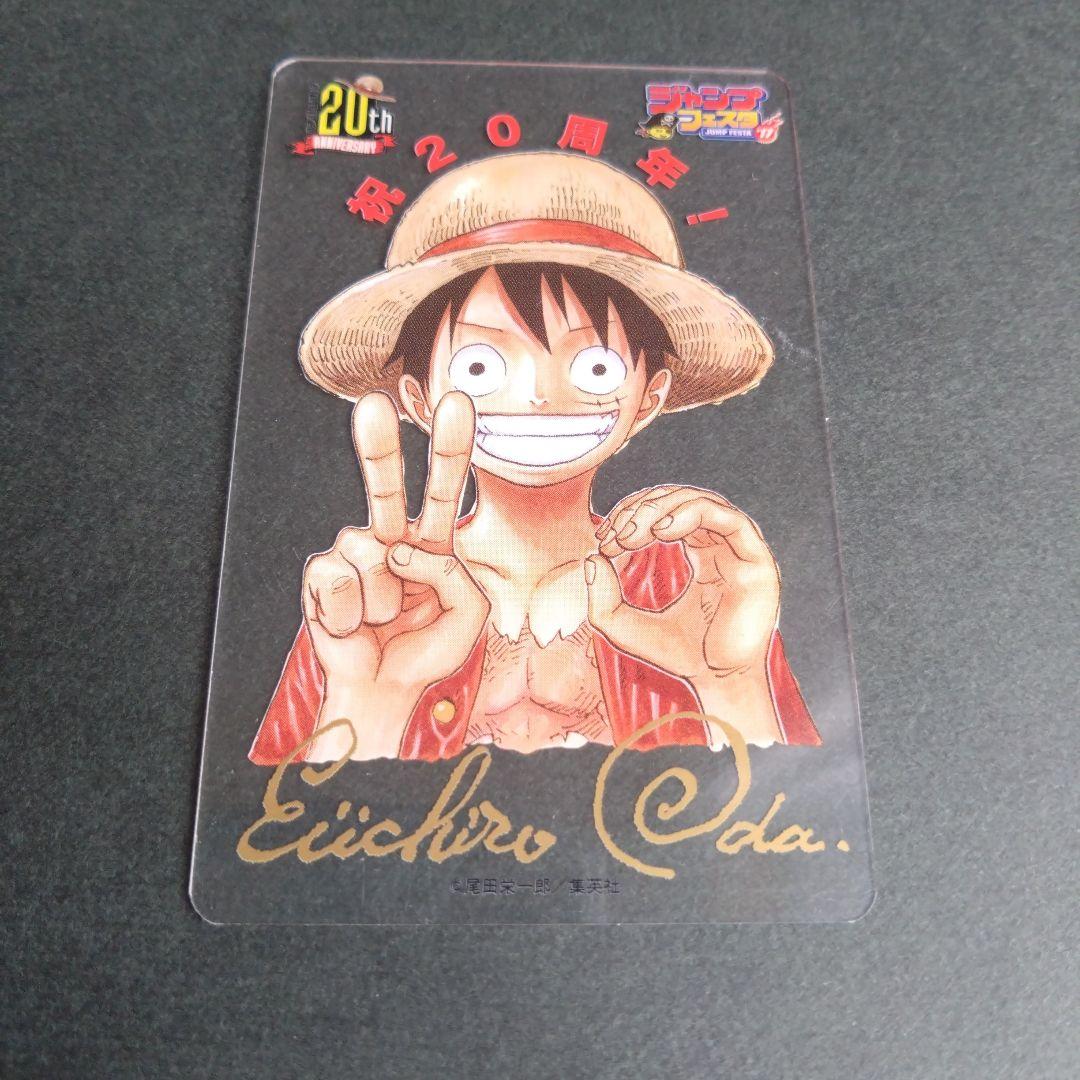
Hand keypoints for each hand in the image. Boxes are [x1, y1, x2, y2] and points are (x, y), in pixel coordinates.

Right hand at [302, 390, 488, 757]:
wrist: (385, 688)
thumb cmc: (428, 647)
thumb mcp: (469, 614)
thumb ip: (455, 576)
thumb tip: (399, 550)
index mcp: (430, 542)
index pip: (442, 488)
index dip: (450, 447)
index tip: (457, 402)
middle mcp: (389, 538)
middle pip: (383, 486)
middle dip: (379, 447)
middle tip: (372, 405)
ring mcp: (353, 555)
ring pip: (373, 560)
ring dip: (384, 604)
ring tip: (383, 621)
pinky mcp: (322, 575)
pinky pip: (339, 583)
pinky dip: (350, 615)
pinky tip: (354, 625)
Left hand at [586, 486, 781, 743]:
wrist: (715, 683)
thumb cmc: (676, 656)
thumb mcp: (624, 626)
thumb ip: (602, 598)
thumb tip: (592, 556)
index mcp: (699, 552)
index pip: (663, 514)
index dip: (630, 517)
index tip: (604, 539)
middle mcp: (721, 545)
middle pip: (678, 501)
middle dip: (640, 511)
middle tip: (615, 535)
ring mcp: (741, 550)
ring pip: (700, 501)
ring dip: (659, 510)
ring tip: (631, 533)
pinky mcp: (756, 560)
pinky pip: (727, 519)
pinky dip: (691, 515)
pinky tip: (661, 531)